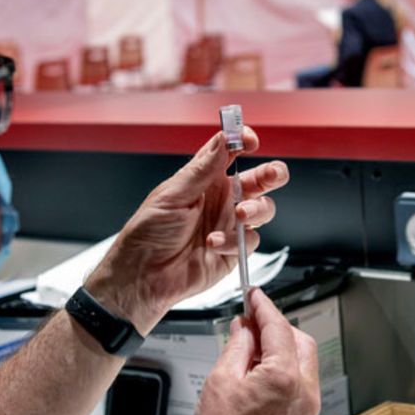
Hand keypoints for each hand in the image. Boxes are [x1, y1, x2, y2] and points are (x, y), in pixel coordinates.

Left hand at [85, 128, 288, 332]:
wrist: (143, 275)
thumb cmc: (148, 233)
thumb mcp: (172, 194)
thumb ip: (202, 169)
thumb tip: (224, 139)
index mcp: (204, 179)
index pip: (230, 151)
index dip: (243, 141)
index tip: (250, 140)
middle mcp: (221, 199)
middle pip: (260, 179)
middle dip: (271, 174)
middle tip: (271, 175)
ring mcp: (229, 224)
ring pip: (263, 208)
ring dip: (256, 208)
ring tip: (240, 214)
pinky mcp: (234, 250)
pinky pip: (251, 240)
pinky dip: (235, 241)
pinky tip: (213, 243)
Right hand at [189, 289, 320, 414]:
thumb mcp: (220, 381)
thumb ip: (236, 347)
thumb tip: (244, 329)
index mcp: (285, 377)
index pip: (278, 327)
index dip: (263, 306)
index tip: (254, 296)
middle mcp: (304, 391)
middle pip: (298, 339)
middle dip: (275, 326)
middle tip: (249, 321)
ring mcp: (308, 406)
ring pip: (302, 359)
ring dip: (279, 347)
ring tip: (248, 349)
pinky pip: (300, 380)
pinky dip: (283, 368)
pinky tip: (258, 371)